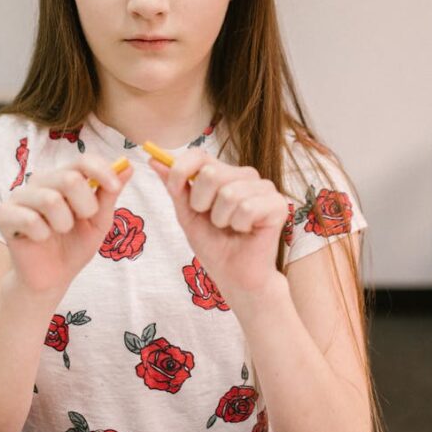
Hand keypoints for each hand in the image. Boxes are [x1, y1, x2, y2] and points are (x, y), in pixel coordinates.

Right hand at [0, 158, 133, 299]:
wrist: (52, 277)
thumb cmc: (74, 245)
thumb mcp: (99, 221)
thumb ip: (109, 194)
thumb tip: (127, 166)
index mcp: (64, 177)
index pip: (83, 160)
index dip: (102, 171)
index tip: (115, 189)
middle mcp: (41, 181)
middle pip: (69, 178)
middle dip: (85, 205)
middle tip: (83, 220)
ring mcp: (20, 196)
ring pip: (50, 199)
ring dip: (64, 223)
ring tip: (60, 232)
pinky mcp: (4, 215)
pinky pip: (30, 219)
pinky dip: (43, 234)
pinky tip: (40, 239)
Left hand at [151, 152, 286, 309]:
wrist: (235, 276)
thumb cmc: (214, 245)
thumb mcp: (187, 215)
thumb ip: (175, 187)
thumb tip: (154, 160)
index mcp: (223, 173)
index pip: (199, 154)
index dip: (180, 170)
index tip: (174, 190)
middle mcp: (245, 175)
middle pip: (211, 174)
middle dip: (201, 204)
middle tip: (213, 221)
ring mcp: (264, 188)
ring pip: (229, 193)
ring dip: (221, 219)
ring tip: (230, 228)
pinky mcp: (277, 204)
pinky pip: (247, 208)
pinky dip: (239, 226)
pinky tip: (246, 231)